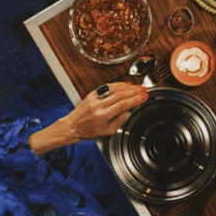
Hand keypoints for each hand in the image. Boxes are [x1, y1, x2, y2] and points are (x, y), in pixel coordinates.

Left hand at [29, 82, 147, 153]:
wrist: (71, 127)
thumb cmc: (88, 131)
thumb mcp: (107, 132)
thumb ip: (120, 121)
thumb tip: (129, 111)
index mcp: (103, 116)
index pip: (122, 105)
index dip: (135, 100)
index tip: (144, 97)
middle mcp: (98, 106)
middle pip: (120, 95)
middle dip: (134, 91)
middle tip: (144, 89)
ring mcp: (94, 98)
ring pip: (113, 89)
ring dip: (127, 86)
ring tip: (138, 86)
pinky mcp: (91, 94)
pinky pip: (106, 87)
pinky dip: (117, 84)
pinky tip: (125, 84)